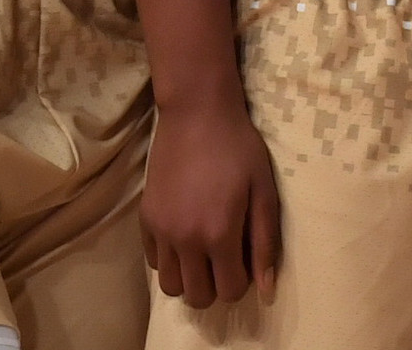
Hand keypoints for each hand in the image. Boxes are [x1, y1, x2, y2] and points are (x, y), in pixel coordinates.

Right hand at [143, 101, 281, 308]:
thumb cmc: (239, 148)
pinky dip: (169, 259)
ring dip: (189, 278)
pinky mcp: (145, 218)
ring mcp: (161, 230)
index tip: (245, 257)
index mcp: (219, 234)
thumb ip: (265, 242)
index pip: (229, 290)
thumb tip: (266, 289)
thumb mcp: (264, 191)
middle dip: (215, 287)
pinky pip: (153, 261)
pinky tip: (184, 236)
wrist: (196, 113)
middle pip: (196, 297)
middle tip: (225, 259)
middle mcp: (185, 239)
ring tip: (202, 253)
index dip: (242, 281)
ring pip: (170, 285)